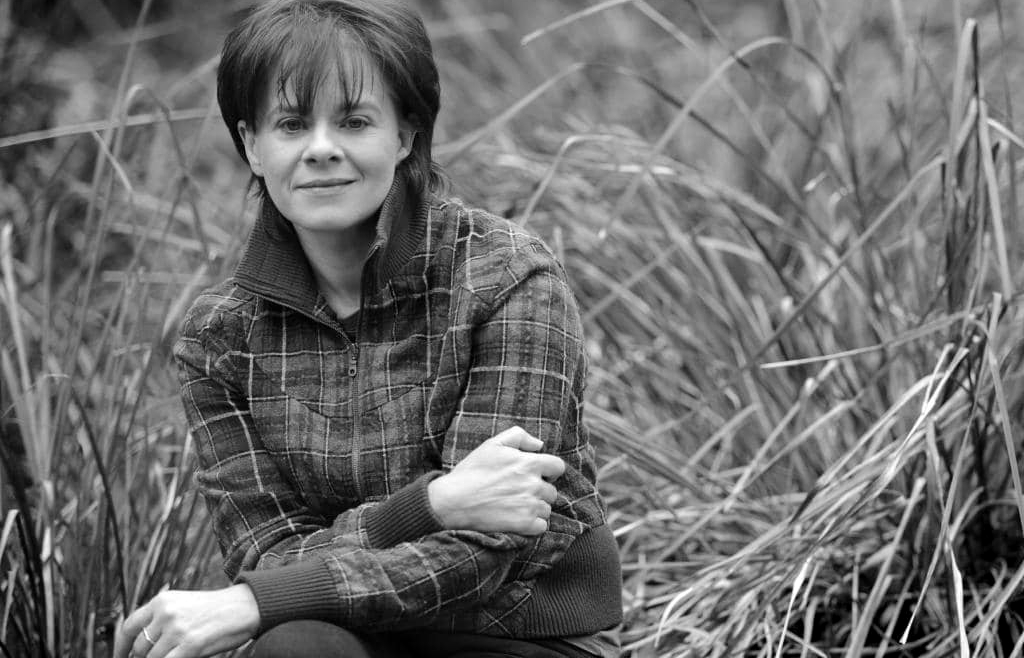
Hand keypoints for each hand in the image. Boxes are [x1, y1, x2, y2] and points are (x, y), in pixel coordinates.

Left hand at [113, 584, 259, 657]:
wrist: (245, 607)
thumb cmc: (215, 610)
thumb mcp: (184, 605)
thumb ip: (161, 620)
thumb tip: (139, 647)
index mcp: (162, 601)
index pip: (128, 627)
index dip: (121, 647)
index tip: (120, 657)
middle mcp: (166, 613)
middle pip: (140, 647)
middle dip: (144, 657)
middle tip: (157, 657)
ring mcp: (177, 630)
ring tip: (176, 654)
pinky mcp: (190, 645)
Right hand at [428, 425, 565, 534]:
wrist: (453, 501)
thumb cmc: (472, 471)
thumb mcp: (492, 444)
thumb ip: (519, 437)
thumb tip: (540, 445)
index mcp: (529, 463)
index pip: (558, 467)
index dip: (548, 471)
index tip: (536, 475)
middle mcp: (534, 484)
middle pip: (552, 491)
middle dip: (539, 492)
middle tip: (517, 493)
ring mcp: (530, 506)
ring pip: (546, 509)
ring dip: (535, 509)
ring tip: (513, 506)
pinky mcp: (525, 525)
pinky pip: (542, 526)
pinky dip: (532, 525)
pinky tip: (515, 519)